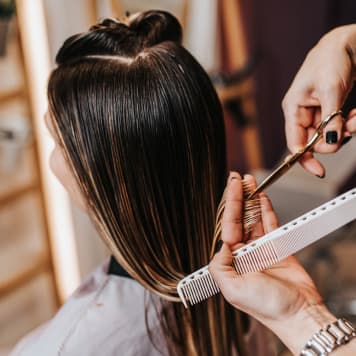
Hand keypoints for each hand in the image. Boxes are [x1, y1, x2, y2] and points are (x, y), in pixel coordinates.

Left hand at [209, 172, 335, 353]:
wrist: (298, 314)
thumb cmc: (266, 307)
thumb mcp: (232, 289)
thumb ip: (219, 265)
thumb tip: (222, 244)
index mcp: (231, 261)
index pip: (227, 227)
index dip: (229, 206)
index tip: (231, 188)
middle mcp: (245, 253)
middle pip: (240, 219)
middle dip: (238, 198)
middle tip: (238, 179)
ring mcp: (262, 249)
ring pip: (255, 219)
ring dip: (252, 200)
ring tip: (249, 182)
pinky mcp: (278, 247)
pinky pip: (271, 224)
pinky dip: (267, 210)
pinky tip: (262, 198)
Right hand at [282, 24, 355, 177]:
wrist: (345, 44)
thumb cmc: (330, 59)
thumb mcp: (331, 91)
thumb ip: (330, 120)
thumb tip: (329, 143)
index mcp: (293, 109)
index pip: (294, 143)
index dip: (305, 159)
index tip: (319, 170)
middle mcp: (301, 114)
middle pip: (314, 141)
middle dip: (334, 138)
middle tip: (351, 126)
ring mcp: (314, 113)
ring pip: (327, 135)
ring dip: (345, 130)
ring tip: (355, 117)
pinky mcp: (327, 111)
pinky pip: (336, 127)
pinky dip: (347, 124)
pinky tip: (354, 115)